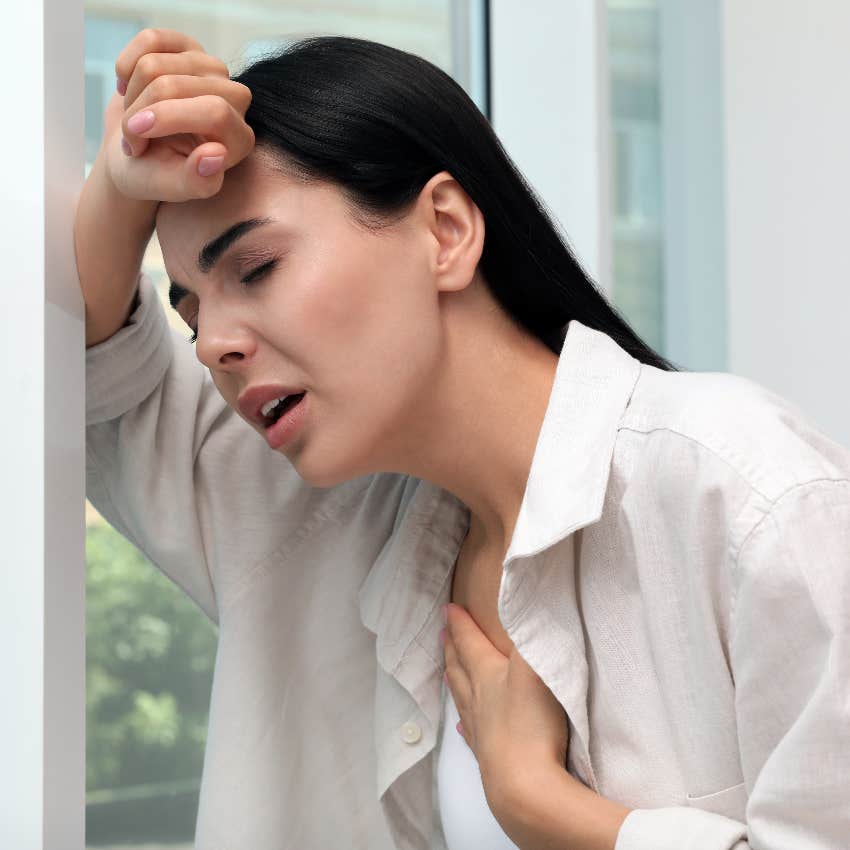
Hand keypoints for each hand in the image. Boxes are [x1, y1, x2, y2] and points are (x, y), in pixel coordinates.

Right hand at [104, 27, 254, 201]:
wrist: (135, 150)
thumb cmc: (154, 172)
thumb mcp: (170, 186)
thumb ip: (196, 180)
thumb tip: (217, 154)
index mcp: (238, 139)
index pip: (214, 111)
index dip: (167, 118)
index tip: (135, 138)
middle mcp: (235, 100)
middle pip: (176, 86)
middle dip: (140, 111)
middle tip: (132, 137)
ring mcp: (213, 69)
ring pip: (155, 65)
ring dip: (132, 95)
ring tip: (135, 118)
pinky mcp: (188, 47)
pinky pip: (149, 40)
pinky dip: (127, 67)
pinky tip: (131, 89)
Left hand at [441, 602, 569, 815]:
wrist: (523, 787)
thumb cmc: (530, 723)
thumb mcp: (535, 667)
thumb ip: (529, 636)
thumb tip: (520, 610)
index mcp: (486, 674)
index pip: (469, 642)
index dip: (460, 623)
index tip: (448, 608)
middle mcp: (477, 698)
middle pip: (459, 667)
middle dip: (452, 647)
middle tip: (443, 633)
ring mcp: (480, 729)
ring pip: (461, 697)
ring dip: (453, 678)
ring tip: (446, 670)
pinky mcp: (488, 757)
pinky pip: (471, 733)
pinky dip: (465, 722)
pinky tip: (463, 725)